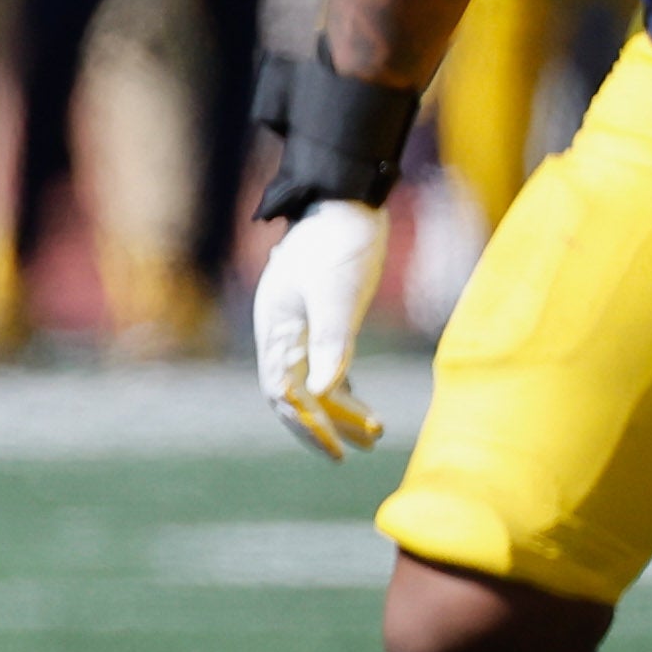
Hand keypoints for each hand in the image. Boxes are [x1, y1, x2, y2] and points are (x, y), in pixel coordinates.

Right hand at [255, 198, 388, 458]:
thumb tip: (319, 394)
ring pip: (311, 382)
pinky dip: (344, 390)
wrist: (347, 199)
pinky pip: (326, 365)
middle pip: (292, 394)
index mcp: (277, 328)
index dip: (306, 424)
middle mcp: (283, 332)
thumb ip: (330, 342)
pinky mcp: (323, 317)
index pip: (281, 391)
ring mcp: (301, 326)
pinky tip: (366, 406)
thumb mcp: (337, 292)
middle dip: (321, 426)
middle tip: (351, 453)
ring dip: (339, 411)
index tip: (336, 449)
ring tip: (374, 434)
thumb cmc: (340, 243)